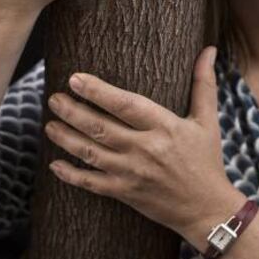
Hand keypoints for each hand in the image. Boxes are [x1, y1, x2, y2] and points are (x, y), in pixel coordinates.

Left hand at [45, 46, 233, 236]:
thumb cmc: (207, 159)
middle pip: (100, 127)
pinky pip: (92, 184)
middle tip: (54, 98)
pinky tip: (55, 164)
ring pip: (91, 153)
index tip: (75, 79)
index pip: (125, 104)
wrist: (207, 208)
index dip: (98, 91)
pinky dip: (71, 175)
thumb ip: (204, 83)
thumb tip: (209, 50)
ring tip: (49, 124)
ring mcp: (132, 173)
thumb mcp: (207, 120)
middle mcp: (145, 149)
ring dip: (66, 138)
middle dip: (72, 112)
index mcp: (164, 127)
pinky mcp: (125, 193)